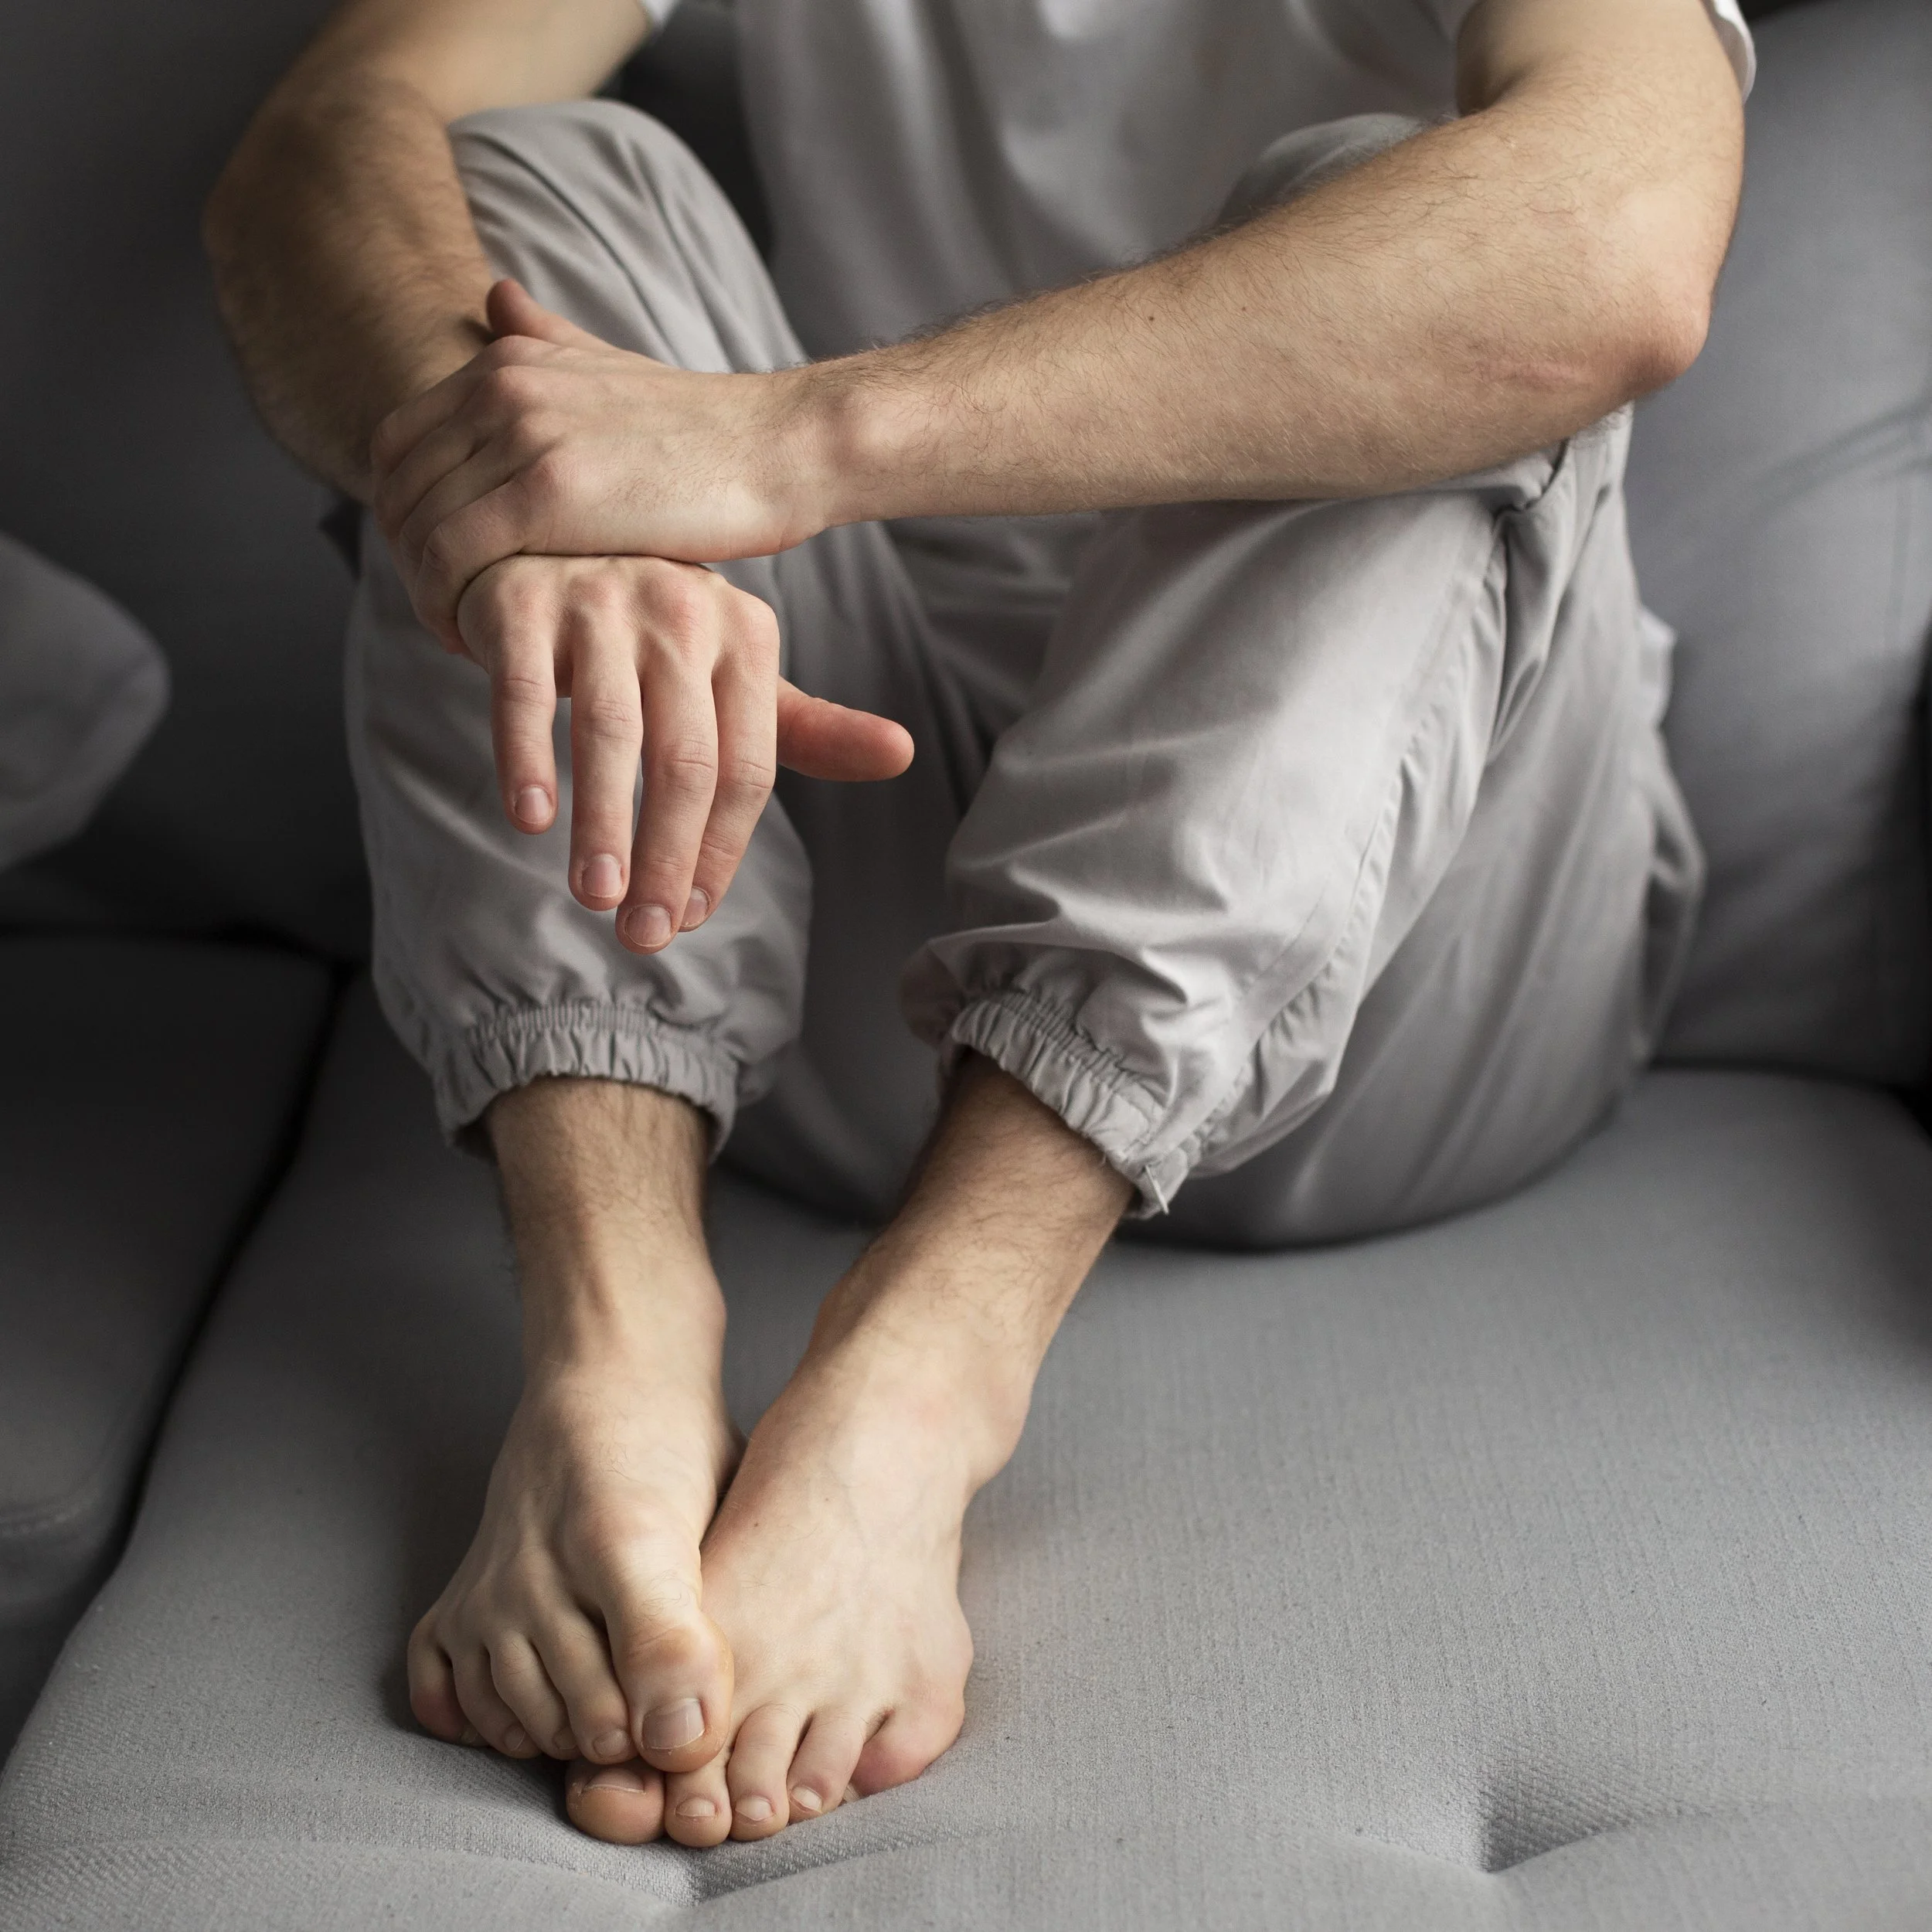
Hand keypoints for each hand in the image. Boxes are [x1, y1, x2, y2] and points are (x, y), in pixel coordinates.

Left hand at [373, 280, 825, 646]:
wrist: (777, 449)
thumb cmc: (704, 430)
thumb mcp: (613, 365)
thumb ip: (546, 337)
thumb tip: (494, 296)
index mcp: (507, 360)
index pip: (397, 443)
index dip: (401, 513)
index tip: (434, 566)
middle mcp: (501, 387)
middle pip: (399, 489)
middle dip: (407, 561)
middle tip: (444, 611)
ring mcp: (521, 437)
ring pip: (418, 528)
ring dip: (425, 591)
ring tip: (459, 632)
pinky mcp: (547, 495)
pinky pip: (452, 557)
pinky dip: (445, 604)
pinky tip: (473, 638)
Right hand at [453, 553, 910, 951]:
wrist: (548, 547)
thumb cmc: (653, 635)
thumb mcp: (736, 678)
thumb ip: (810, 729)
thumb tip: (904, 755)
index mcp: (746, 635)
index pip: (747, 768)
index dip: (721, 852)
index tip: (689, 918)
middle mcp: (682, 612)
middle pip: (685, 760)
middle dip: (667, 857)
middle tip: (644, 934)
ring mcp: (601, 601)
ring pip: (609, 730)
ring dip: (603, 824)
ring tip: (595, 897)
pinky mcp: (523, 602)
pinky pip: (524, 691)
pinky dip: (527, 757)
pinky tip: (531, 820)